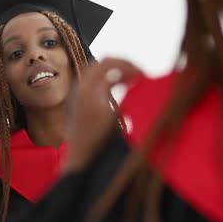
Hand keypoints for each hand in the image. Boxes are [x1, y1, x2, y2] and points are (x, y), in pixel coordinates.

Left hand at [64, 58, 141, 172]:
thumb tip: (143, 81)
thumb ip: (129, 97)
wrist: (79, 158)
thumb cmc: (98, 141)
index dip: (128, 64)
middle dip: (123, 65)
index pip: (108, 62)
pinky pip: (97, 83)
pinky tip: (126, 88)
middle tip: (141, 74)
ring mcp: (79, 94)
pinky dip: (112, 81)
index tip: (143, 74)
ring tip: (136, 79)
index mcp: (87, 88)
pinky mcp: (81, 102)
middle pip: (102, 64)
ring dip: (117, 73)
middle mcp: (80, 87)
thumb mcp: (116, 118)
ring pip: (100, 73)